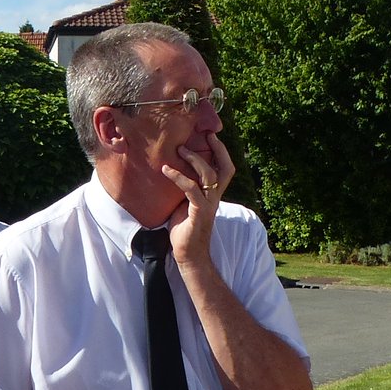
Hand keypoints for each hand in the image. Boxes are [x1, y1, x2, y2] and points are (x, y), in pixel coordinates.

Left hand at [164, 132, 236, 267]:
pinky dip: (179, 177)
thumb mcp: (184, 203)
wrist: (188, 254)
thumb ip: (185, 188)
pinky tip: (166, 170)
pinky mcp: (199, 212)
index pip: (225, 169)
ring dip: (194, 160)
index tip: (211, 135)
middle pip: (224, 168)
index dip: (221, 151)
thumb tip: (171, 169)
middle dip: (216, 149)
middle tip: (202, 135)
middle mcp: (214, 198)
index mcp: (213, 194)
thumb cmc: (184, 229)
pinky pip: (191, 190)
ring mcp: (208, 205)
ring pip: (208, 175)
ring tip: (179, 150)